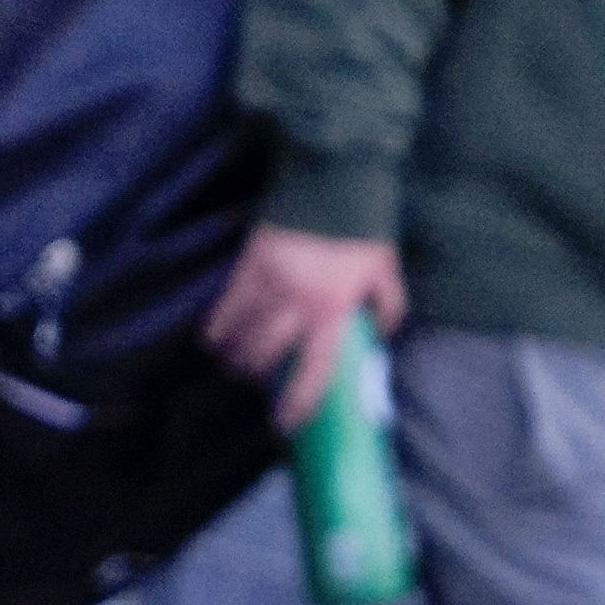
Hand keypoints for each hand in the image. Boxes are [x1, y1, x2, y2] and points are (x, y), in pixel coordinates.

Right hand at [208, 224, 407, 428]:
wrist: (334, 181)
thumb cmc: (365, 229)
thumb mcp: (388, 272)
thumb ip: (389, 308)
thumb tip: (380, 335)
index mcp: (334, 310)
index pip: (314, 369)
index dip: (299, 401)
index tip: (285, 422)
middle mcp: (298, 303)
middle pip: (266, 353)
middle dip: (257, 372)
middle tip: (253, 380)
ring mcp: (270, 283)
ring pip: (242, 332)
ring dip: (235, 353)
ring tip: (232, 363)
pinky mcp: (251, 262)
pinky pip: (228, 302)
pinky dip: (219, 322)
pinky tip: (214, 335)